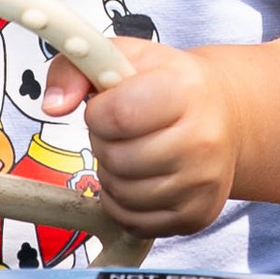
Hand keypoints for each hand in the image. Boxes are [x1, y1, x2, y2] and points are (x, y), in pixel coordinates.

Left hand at [42, 40, 233, 235]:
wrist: (226, 115)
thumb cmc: (167, 84)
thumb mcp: (122, 57)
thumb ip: (75, 69)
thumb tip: (53, 106)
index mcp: (185, 89)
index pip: (118, 116)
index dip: (98, 114)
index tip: (109, 106)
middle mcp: (203, 138)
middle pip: (117, 159)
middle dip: (105, 144)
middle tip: (123, 132)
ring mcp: (204, 182)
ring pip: (123, 194)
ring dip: (112, 176)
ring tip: (132, 153)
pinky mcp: (198, 214)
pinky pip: (134, 222)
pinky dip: (124, 205)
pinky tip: (139, 179)